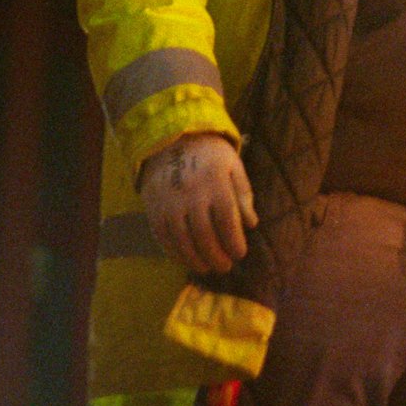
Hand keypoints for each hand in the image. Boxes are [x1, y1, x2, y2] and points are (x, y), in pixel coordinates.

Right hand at [138, 132, 257, 273]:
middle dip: (217, 256)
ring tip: (206, 268)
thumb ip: (243, 194)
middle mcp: (191, 193)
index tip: (240, 254)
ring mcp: (169, 201)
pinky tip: (184, 258)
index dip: (234, 242)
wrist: (170, 137)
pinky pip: (162, 236)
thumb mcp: (233, 165)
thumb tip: (251, 224)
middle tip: (225, 267)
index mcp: (215, 182)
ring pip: (182, 240)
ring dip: (196, 259)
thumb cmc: (209, 154)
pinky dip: (174, 252)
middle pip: (205, 235)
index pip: (227, 221)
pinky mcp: (153, 207)